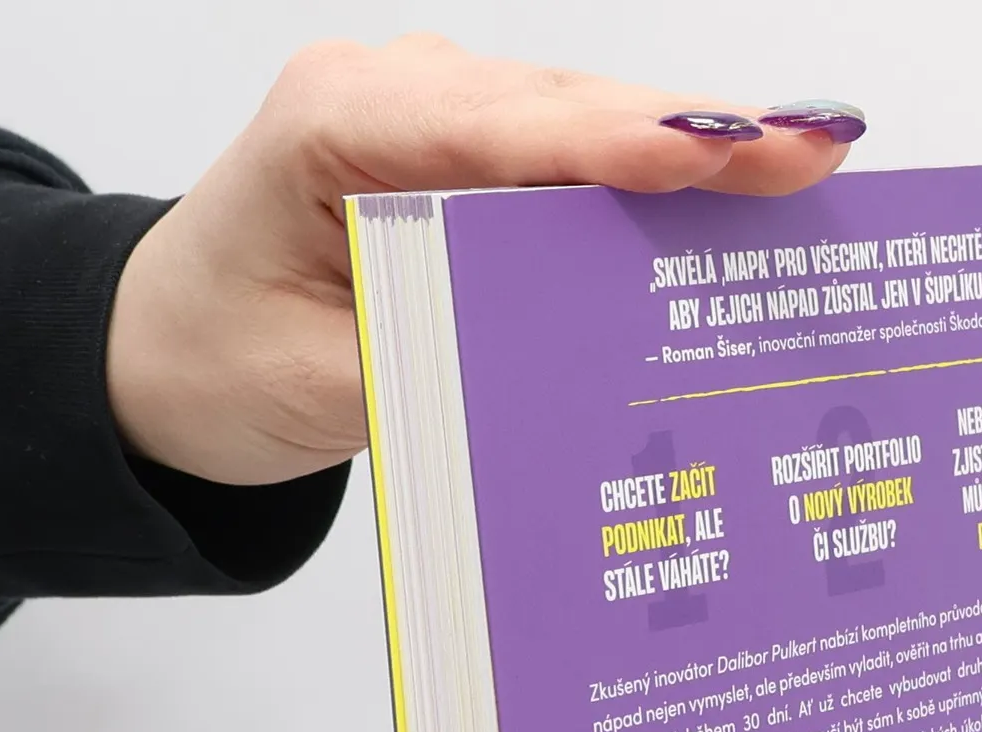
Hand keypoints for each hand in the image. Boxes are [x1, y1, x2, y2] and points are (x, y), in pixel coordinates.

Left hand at [106, 39, 858, 485]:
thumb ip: (439, 361)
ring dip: (693, 149)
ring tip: (805, 165)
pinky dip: (650, 179)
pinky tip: (734, 192)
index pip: (496, 129)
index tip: (715, 148)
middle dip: (695, 132)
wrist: (165, 351)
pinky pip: (570, 156)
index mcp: (333, 127)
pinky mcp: (466, 153)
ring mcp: (434, 114)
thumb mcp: (321, 386)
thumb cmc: (220, 356)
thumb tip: (565, 364)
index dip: (615, 142)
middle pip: (563, 108)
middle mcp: (391, 96)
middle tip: (816, 152)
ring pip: (582, 123)